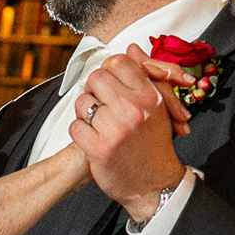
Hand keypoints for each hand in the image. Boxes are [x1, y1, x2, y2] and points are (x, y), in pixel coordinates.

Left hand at [70, 50, 187, 224]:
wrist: (154, 185)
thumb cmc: (154, 145)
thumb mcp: (159, 106)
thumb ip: (146, 75)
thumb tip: (132, 49)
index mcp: (150, 96)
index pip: (120, 62)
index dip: (110, 71)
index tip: (111, 85)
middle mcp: (134, 109)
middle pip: (97, 77)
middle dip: (95, 90)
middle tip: (102, 104)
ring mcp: (116, 129)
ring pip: (83, 102)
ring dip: (86, 112)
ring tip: (98, 124)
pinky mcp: (99, 148)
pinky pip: (75, 126)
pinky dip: (80, 132)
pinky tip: (93, 139)